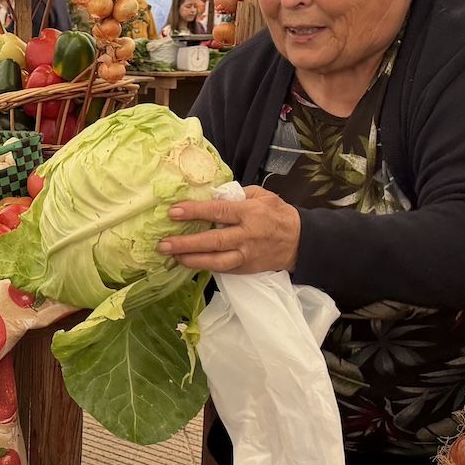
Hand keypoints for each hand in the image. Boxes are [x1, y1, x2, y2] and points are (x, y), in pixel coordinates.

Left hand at [162, 186, 301, 274]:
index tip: (174, 211)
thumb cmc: (278, 214)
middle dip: (186, 243)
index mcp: (249, 213)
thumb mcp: (261, 195)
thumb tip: (212, 195)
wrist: (300, 241)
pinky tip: (189, 263)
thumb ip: (237, 195)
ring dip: (192, 260)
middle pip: (213, 241)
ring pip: (216, 261)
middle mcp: (247, 235)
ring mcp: (246, 254)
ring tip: (172, 256)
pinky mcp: (246, 268)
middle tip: (164, 243)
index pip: (218, 212)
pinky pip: (223, 269)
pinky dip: (205, 267)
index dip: (195, 212)